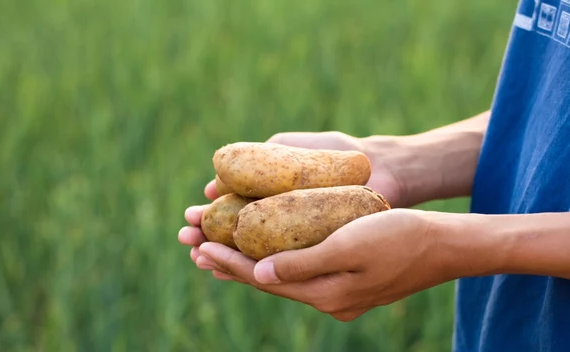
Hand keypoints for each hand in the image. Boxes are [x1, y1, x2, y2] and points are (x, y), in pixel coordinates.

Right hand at [179, 130, 406, 262]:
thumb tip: (219, 174)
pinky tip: (237, 274)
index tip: (190, 216)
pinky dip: (259, 269)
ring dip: (227, 257)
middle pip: (239, 234)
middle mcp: (283, 220)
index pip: (234, 211)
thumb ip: (265, 156)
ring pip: (256, 252)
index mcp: (274, 196)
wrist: (384, 169)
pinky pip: (284, 264)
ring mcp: (299, 238)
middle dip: (210, 237)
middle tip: (186, 238)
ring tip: (199, 257)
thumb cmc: (342, 155)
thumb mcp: (297, 149)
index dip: (211, 216)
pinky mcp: (317, 251)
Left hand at [187, 209, 458, 321]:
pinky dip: (276, 260)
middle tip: (194, 244)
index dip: (229, 261)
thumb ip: (302, 263)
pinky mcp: (348, 282)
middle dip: (230, 262)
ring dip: (249, 261)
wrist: (445, 246)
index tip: (198, 245)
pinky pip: (301, 272)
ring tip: (217, 250)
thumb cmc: (401, 236)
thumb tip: (258, 276)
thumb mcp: (349, 245)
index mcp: (326, 294)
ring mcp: (339, 293)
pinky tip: (264, 251)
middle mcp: (328, 299)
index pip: (263, 278)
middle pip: (268, 281)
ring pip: (282, 277)